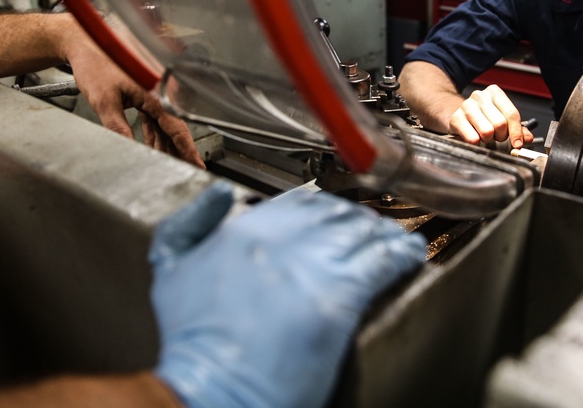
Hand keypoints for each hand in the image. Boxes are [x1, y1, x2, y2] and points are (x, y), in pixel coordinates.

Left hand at [60, 23, 204, 168]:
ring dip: (163, 143)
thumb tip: (129, 150)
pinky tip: (152, 145)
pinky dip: (153, 131)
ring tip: (163, 162)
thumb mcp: (104, 100)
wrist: (85, 42)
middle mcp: (160, 90)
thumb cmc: (95, 62)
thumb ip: (118, 127)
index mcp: (156, 91)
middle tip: (180, 170)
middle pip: (174, 127)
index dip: (188, 149)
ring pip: (164, 123)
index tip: (197, 165)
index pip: (177, 127)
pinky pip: (155, 116)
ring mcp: (154, 90)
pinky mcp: (146, 91)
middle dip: (175, 150)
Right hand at [150, 182, 426, 407]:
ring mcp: (313, 266)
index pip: (301, 202)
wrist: (209, 390)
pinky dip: (402, 254)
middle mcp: (282, 239)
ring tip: (396, 241)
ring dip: (384, 234)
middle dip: (358, 221)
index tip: (338, 217)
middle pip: (337, 214)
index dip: (326, 209)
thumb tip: (222, 193)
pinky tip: (411, 256)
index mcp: (246, 228)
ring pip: (363, 233)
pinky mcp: (339, 299)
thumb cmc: (192, 341)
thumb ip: (190, 223)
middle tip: (372, 231)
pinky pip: (384, 262)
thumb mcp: (171, 270)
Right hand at [448, 84, 533, 148]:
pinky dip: (476, 143)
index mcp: (495, 93)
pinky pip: (472, 138)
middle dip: (501, 136)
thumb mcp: (501, 116)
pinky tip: (475, 137)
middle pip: (500, 124)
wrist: (457, 113)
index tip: (518, 143)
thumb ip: (517, 127)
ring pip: (487, 132)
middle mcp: (480, 96)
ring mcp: (466, 106)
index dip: (516, 131)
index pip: (511, 113)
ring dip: (488, 140)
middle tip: (497, 136)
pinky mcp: (456, 118)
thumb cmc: (482, 115)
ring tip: (485, 136)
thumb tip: (527, 138)